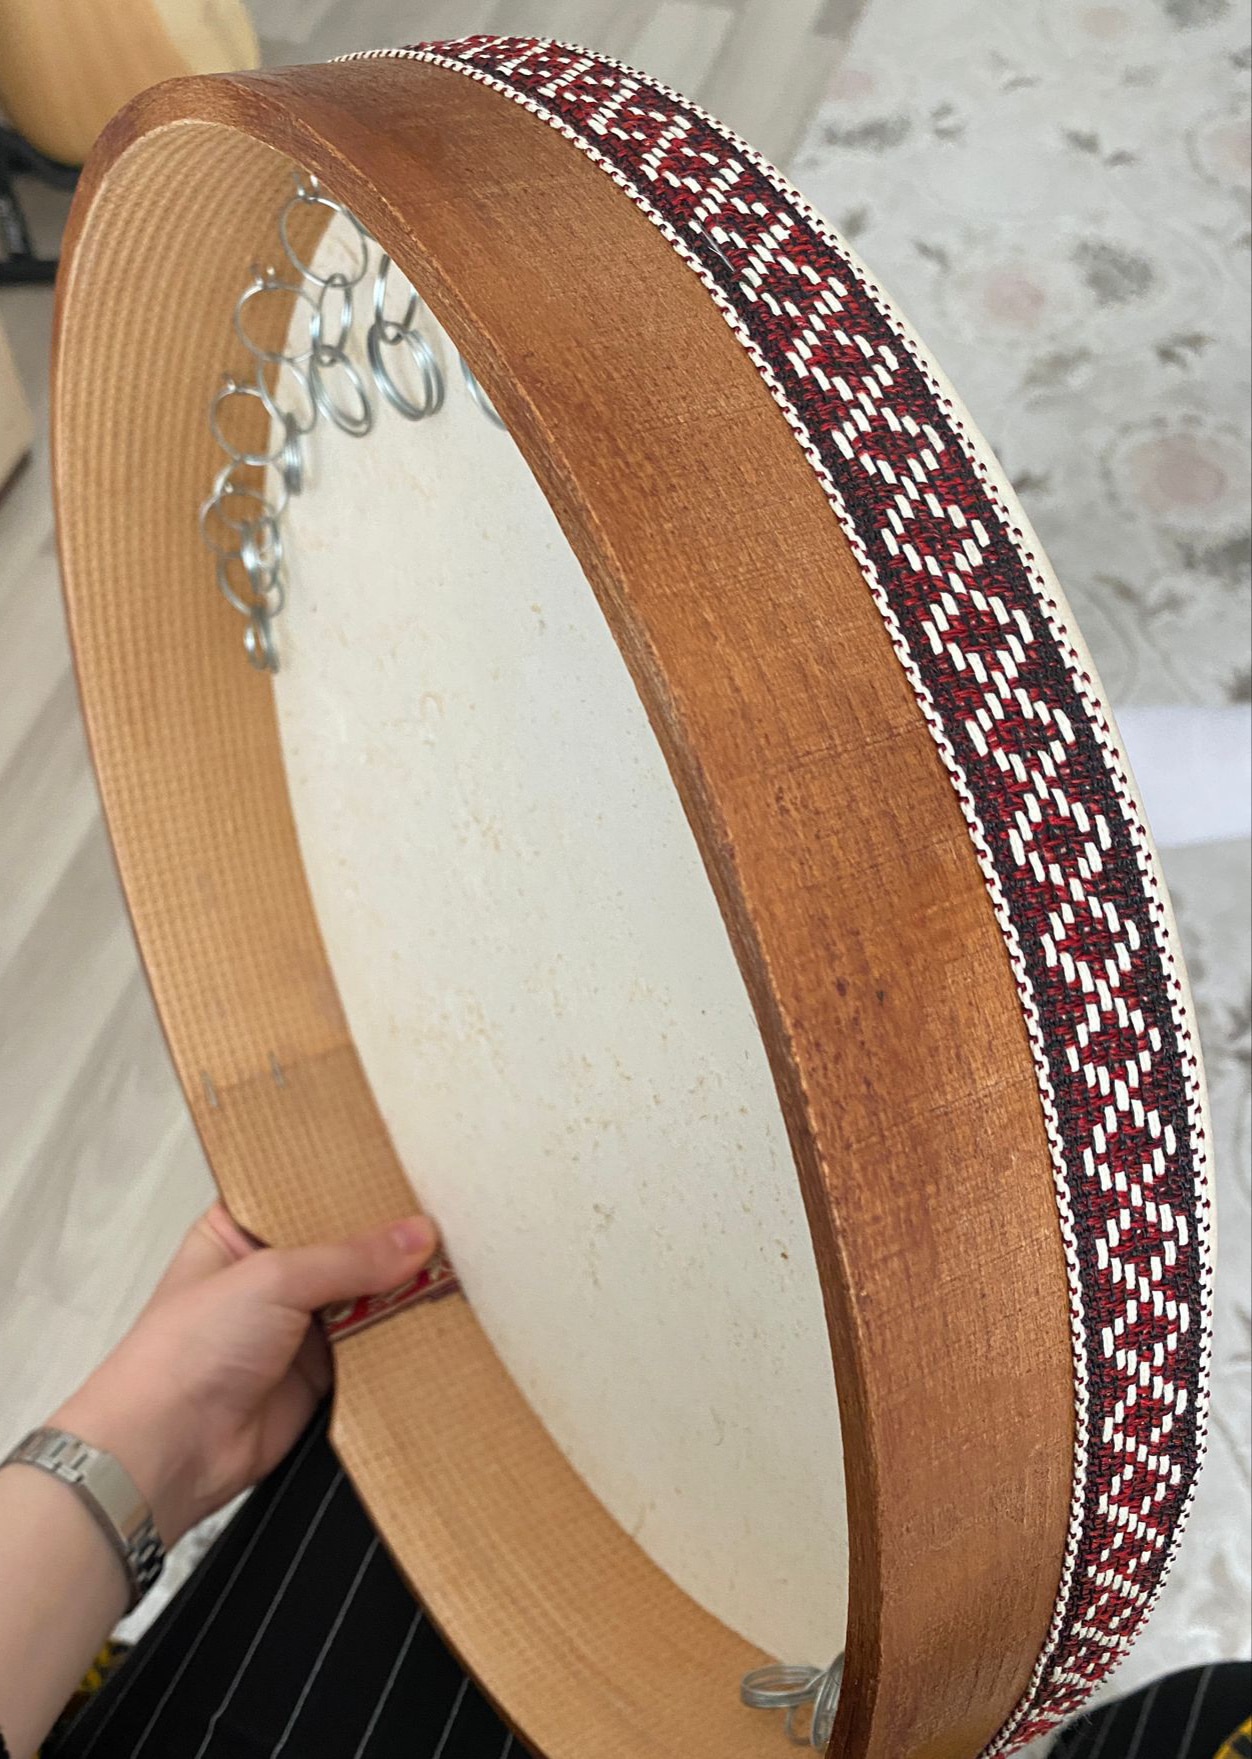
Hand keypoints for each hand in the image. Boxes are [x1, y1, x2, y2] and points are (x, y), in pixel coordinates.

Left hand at [53, 1204, 438, 1546]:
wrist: (169, 1449)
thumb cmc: (187, 1350)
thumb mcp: (272, 1278)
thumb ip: (349, 1257)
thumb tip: (416, 1237)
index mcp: (240, 1232)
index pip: (305, 1194)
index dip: (352, 1185)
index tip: (406, 1171)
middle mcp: (269, 1275)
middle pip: (343, 1247)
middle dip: (387, 1240)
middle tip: (444, 1216)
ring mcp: (295, 1326)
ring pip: (363, 1298)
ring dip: (399, 1290)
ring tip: (454, 1264)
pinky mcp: (318, 1375)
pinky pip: (371, 1350)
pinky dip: (400, 1340)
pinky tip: (438, 1319)